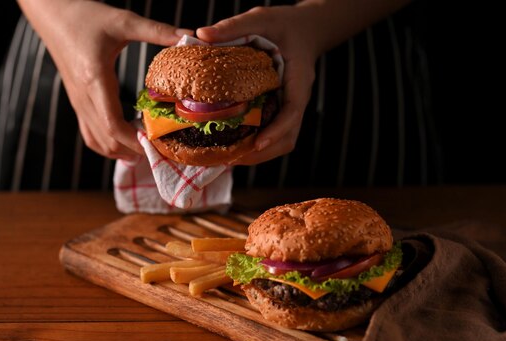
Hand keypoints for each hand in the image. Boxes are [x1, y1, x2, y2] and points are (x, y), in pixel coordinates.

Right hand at [19, 0, 191, 158]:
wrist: (53, 14)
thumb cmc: (86, 16)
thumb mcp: (124, 21)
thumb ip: (156, 30)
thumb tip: (187, 36)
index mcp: (95, 80)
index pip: (113, 125)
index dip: (136, 141)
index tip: (159, 145)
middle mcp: (83, 97)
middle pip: (108, 140)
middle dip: (135, 149)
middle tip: (163, 148)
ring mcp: (78, 102)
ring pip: (98, 142)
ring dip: (122, 150)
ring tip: (148, 147)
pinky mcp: (77, 102)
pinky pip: (90, 134)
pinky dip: (108, 145)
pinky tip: (127, 143)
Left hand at [197, 0, 408, 163]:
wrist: (304, 29)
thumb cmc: (285, 24)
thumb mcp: (261, 17)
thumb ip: (233, 26)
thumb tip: (201, 35)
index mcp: (298, 79)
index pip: (292, 111)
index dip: (277, 131)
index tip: (257, 143)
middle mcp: (296, 99)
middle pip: (288, 138)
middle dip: (261, 153)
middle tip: (229, 159)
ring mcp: (290, 107)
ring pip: (282, 141)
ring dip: (257, 154)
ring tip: (226, 158)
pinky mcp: (281, 110)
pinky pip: (273, 134)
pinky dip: (255, 144)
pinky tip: (233, 144)